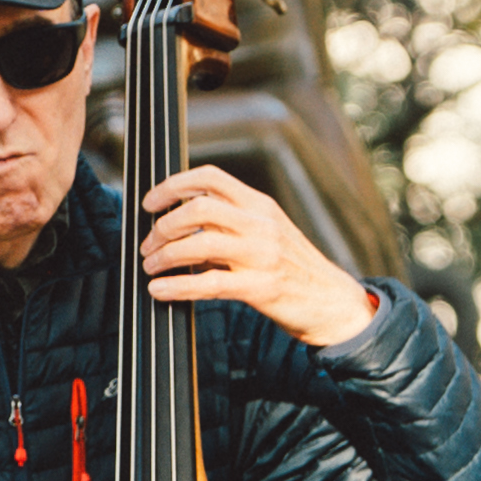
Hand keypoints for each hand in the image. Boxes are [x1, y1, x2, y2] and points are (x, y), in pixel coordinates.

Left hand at [137, 164, 372, 349]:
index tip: (150, 203)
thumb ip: (232, 221)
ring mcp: (262, 255)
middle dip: (163, 225)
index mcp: (260, 205)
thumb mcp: (269, 231)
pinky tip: (160, 290)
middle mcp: (261, 224)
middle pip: (199, 208)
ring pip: (199, 244)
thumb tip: (181, 222)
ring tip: (151, 268)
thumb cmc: (294, 269)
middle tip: (149, 244)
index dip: (173, 185)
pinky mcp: (260, 288)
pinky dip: (177, 285)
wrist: (332, 302)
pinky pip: (208, 283)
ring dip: (165, 256)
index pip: (211, 177)